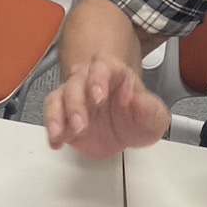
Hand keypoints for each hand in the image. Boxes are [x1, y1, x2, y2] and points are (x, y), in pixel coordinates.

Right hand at [44, 56, 170, 158]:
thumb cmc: (136, 117)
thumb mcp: (154, 116)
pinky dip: (52, 127)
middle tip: (81, 124)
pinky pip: (52, 113)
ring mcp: (74, 95)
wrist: (123, 132)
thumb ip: (149, 109)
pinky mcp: (63, 112)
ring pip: (59, 96)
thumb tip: (139, 101)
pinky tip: (56, 140)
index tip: (99, 96)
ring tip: (60, 134)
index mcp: (113, 72)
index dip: (98, 79)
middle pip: (77, 82)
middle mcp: (89, 79)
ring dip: (58, 115)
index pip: (102, 66)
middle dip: (76, 103)